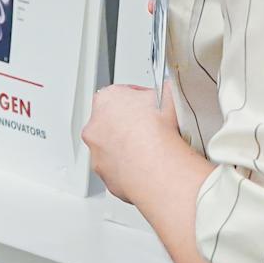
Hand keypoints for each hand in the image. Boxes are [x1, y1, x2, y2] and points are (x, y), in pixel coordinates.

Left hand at [83, 83, 189, 206]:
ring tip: (152, 149)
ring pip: (113, 146)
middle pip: (114, 120)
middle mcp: (94, 126)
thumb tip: (169, 88)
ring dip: (128, 146)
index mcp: (106, 99)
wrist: (156, 168)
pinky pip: (117, 167)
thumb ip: (165, 89)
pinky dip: (129, 167)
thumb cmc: (159, 132)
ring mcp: (96, 152)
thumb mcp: (170, 95)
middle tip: (153, 128)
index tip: (153, 107)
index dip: (142, 100)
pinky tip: (147, 165)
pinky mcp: (103, 174)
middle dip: (131, 124)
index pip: (124, 94)